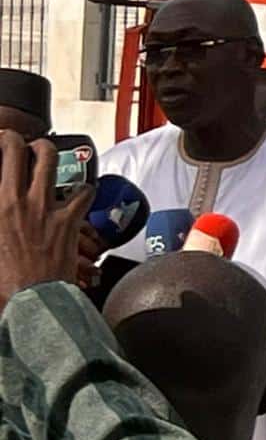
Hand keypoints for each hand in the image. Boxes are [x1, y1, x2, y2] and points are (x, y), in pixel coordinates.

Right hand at [0, 135, 90, 307]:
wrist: (31, 300)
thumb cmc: (7, 279)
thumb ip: (3, 215)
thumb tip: (6, 211)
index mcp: (1, 205)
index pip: (4, 157)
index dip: (4, 141)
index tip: (3, 139)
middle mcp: (23, 202)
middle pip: (27, 153)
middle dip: (26, 141)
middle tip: (25, 143)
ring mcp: (49, 209)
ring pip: (55, 165)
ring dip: (52, 156)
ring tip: (50, 157)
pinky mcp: (70, 221)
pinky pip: (83, 193)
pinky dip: (83, 189)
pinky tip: (81, 191)